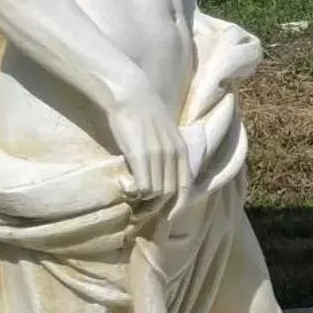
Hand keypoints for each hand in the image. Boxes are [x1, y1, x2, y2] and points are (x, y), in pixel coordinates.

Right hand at [107, 81, 186, 206]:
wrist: (131, 95)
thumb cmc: (143, 114)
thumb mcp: (164, 135)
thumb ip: (167, 152)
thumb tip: (160, 174)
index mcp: (182, 150)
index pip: (186, 186)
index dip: (178, 205)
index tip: (169, 217)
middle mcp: (174, 155)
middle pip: (170, 193)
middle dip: (158, 207)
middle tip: (142, 212)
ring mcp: (158, 155)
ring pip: (156, 192)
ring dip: (144, 201)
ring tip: (132, 199)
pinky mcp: (140, 155)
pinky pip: (143, 185)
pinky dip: (136, 192)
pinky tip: (126, 187)